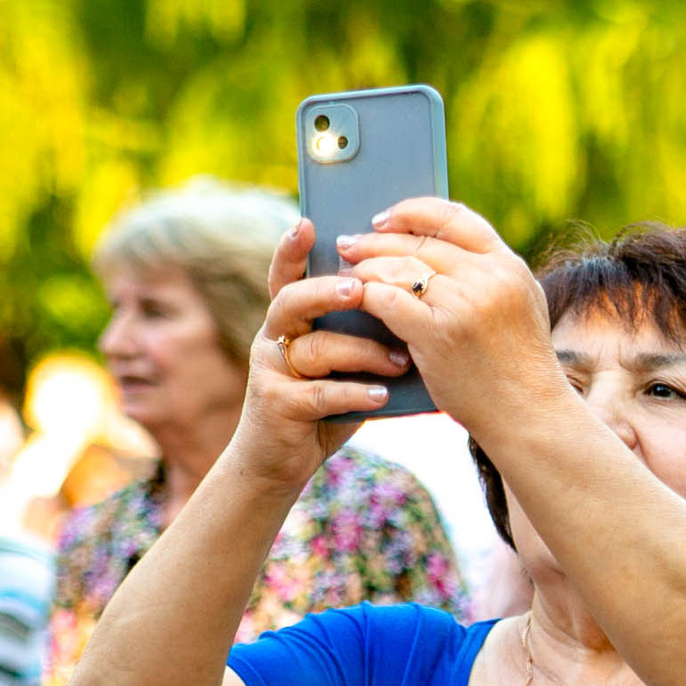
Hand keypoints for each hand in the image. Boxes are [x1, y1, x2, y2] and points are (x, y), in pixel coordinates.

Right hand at [229, 219, 416, 484]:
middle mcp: (273, 337)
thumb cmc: (324, 404)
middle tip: (362, 288)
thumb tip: (415, 300)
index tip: (309, 223)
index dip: (291, 248)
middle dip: (328, 291)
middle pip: (293, 300)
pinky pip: (319, 394)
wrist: (281, 462)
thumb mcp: (343, 362)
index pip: (286, 274)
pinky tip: (382, 395)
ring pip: (316, 349)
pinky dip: (355, 393)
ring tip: (400, 362)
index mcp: (290, 319)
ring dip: (362, 352)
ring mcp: (270, 371)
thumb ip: (361, 331)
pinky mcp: (276, 406)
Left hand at [335, 199, 572, 440]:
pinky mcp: (438, 334)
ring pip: (399, 268)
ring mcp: (463, 304)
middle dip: (376, 240)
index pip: (453, 217)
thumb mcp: (521, 306)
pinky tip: (354, 299)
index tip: (385, 219)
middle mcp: (488, 277)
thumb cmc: (518, 369)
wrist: (529, 415)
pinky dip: (366, 295)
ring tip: (346, 272)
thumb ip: (489, 277)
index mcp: (508, 265)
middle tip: (348, 244)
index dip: (412, 212)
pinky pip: (388, 300)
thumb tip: (439, 253)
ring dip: (366, 267)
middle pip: (419, 242)